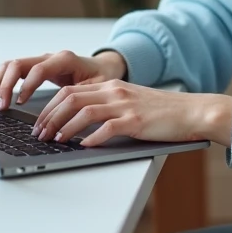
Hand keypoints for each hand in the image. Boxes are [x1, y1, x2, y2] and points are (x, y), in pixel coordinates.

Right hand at [0, 50, 126, 109]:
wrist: (105, 68)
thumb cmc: (102, 78)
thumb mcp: (98, 88)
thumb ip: (83, 98)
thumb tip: (68, 118)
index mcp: (65, 59)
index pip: (38, 69)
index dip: (27, 86)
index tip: (19, 104)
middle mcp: (49, 57)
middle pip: (16, 64)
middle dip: (3, 85)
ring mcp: (40, 61)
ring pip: (9, 66)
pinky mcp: (34, 68)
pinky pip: (11, 72)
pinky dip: (0, 84)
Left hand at [32, 80, 231, 147]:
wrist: (191, 112)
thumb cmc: (161, 112)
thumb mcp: (130, 102)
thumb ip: (107, 107)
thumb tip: (79, 125)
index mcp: (111, 86)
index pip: (70, 91)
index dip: (49, 107)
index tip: (39, 123)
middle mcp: (115, 91)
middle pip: (71, 98)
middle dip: (50, 117)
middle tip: (39, 134)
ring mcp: (125, 105)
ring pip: (84, 111)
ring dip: (64, 127)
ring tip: (54, 140)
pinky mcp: (136, 121)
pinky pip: (107, 128)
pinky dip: (92, 138)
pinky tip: (84, 146)